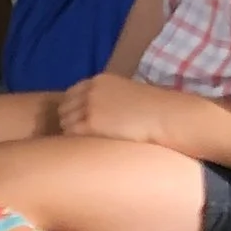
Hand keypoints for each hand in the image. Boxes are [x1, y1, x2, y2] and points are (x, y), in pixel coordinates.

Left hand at [54, 71, 178, 144]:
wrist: (167, 117)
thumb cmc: (154, 112)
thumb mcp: (126, 94)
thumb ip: (107, 99)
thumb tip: (96, 116)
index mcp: (99, 80)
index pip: (70, 95)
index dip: (72, 112)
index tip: (80, 125)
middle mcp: (91, 90)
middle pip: (63, 110)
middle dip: (69, 123)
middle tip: (83, 139)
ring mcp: (88, 106)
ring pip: (64, 124)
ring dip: (72, 136)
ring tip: (88, 145)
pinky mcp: (90, 124)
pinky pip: (70, 136)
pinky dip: (75, 144)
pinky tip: (88, 150)